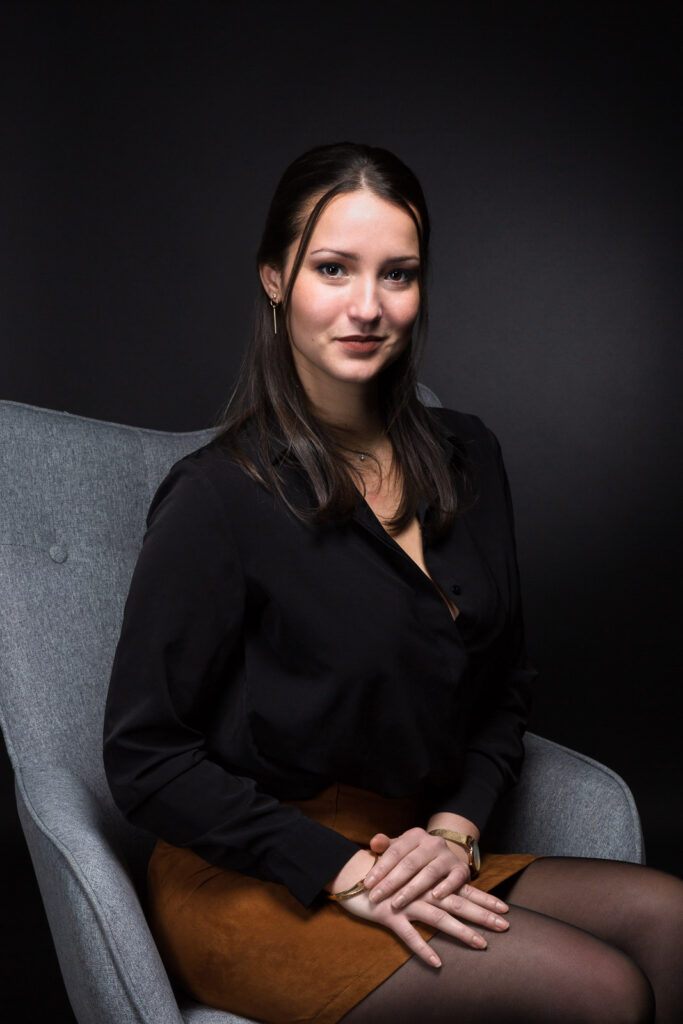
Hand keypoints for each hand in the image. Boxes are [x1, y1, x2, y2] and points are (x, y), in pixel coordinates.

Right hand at [337, 873, 508, 967]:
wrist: (352, 875)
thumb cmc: (382, 876)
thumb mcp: (406, 875)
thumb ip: (426, 880)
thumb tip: (448, 890)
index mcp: (427, 880)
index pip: (461, 889)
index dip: (483, 898)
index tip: (505, 908)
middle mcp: (421, 890)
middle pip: (457, 903)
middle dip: (482, 915)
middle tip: (505, 925)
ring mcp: (406, 903)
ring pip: (439, 918)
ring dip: (461, 932)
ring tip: (482, 944)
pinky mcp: (390, 916)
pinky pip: (409, 935)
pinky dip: (423, 949)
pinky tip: (438, 963)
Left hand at [364, 826, 472, 907]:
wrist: (448, 858)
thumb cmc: (416, 857)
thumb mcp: (401, 848)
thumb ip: (386, 846)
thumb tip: (374, 842)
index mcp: (415, 836)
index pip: (394, 852)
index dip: (380, 868)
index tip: (367, 885)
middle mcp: (432, 843)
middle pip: (409, 863)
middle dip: (391, 882)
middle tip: (375, 898)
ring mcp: (448, 855)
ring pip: (429, 872)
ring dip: (412, 889)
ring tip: (396, 903)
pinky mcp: (461, 870)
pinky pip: (454, 879)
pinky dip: (446, 887)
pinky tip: (435, 897)